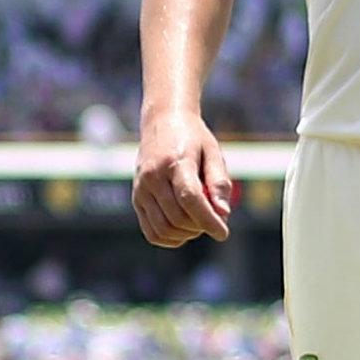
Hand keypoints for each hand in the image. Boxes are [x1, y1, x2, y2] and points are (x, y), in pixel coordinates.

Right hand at [133, 110, 231, 246]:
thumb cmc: (193, 138)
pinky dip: (170, 238)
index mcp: (175, 161)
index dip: (208, 220)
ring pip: (163, 228)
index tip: (223, 233)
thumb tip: (223, 213)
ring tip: (199, 222)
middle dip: (200, 227)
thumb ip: (219, 182)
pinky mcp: (136, 198)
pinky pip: (151, 231)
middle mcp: (152, 176)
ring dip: (186, 234)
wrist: (162, 122)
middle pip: (177, 217)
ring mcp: (141, 188)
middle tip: (214, 220)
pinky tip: (183, 230)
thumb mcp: (213, 152)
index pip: (190, 198)